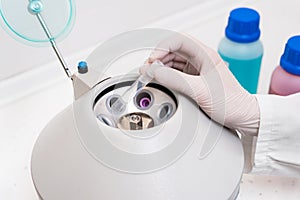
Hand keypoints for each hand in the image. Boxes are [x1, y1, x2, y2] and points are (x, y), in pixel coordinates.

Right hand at [140, 33, 259, 135]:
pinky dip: (165, 76)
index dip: (163, 47)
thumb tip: (155, 71)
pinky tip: (159, 81)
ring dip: (160, 67)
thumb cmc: (231, 102)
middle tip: (148, 70)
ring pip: (172, 62)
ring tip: (151, 76)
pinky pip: (175, 74)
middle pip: (173, 51)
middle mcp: (201, 60)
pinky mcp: (193, 80)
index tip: (153, 59)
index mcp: (206, 55)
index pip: (179, 41)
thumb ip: (176, 80)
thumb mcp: (201, 91)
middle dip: (158, 58)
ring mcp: (197, 70)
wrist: (242, 116)